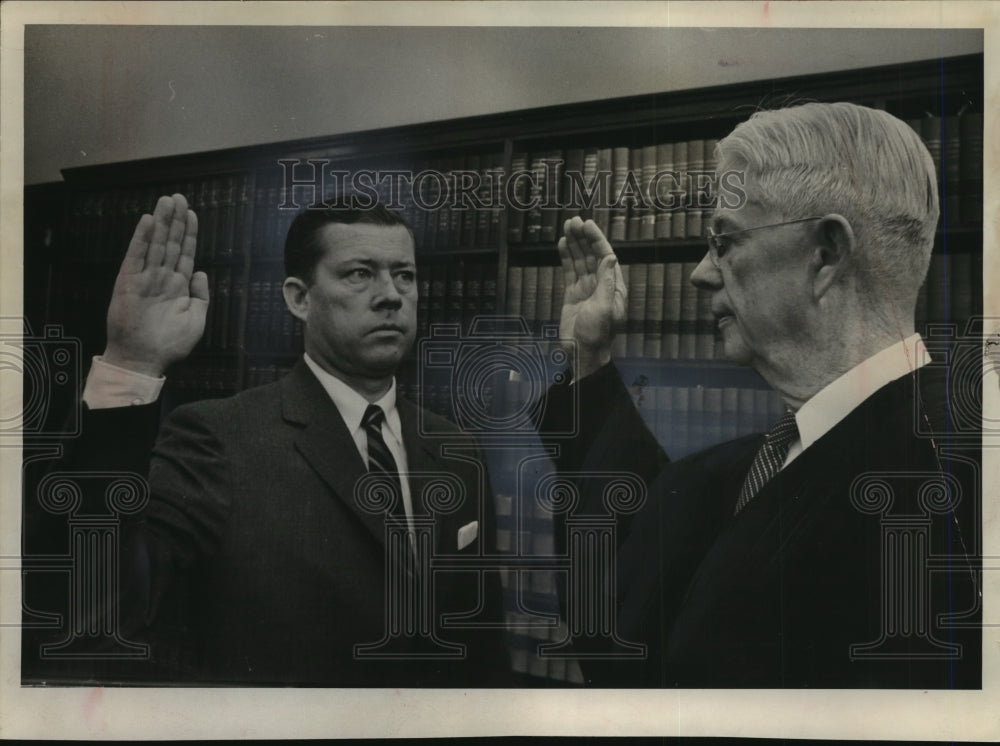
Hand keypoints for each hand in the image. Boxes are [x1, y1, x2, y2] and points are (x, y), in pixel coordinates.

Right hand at [103, 194, 208, 376]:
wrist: (143, 360)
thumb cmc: (169, 344)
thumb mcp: (196, 320)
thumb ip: (201, 296)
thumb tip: (202, 273)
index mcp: (178, 286)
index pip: (185, 253)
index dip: (189, 233)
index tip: (192, 213)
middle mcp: (162, 278)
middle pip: (170, 243)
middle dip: (175, 220)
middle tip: (178, 197)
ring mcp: (145, 278)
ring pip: (155, 244)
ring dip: (161, 222)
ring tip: (167, 201)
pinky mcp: (128, 282)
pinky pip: (136, 255)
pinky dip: (141, 238)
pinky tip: (147, 221)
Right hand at [557, 217, 625, 378]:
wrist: (582, 353)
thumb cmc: (596, 335)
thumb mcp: (604, 308)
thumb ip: (607, 282)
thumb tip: (611, 257)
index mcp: (613, 286)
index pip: (605, 256)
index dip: (596, 240)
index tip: (587, 225)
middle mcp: (601, 284)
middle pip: (592, 255)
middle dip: (584, 237)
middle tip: (573, 220)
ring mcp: (586, 289)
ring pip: (580, 260)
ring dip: (574, 243)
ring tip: (567, 226)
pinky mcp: (573, 294)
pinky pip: (570, 271)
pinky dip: (566, 257)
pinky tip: (562, 244)